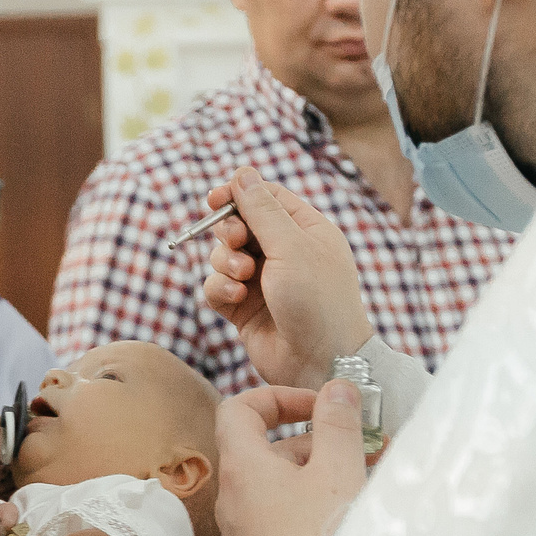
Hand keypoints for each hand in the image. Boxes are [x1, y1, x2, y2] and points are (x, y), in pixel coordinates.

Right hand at [200, 169, 373, 388]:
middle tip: (235, 242)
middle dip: (229, 231)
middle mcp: (285, 253)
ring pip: (224, 255)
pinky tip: (235, 298)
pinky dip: (220, 288)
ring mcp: (263, 282)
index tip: (214, 199)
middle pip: (239, 224)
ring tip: (243, 278)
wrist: (321, 363)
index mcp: (306, 231)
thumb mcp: (292, 247)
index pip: (267, 198)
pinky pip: (218, 286)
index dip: (239, 194)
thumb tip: (242, 173)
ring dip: (225, 262)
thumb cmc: (318, 302)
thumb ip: (262, 210)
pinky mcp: (244, 309)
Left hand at [216, 382, 366, 535]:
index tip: (320, 405)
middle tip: (365, 444)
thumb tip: (336, 388)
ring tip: (370, 476)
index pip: (239, 409)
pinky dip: (314, 500)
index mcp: (241, 468)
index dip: (278, 397)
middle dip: (317, 440)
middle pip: (267, 448)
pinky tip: (352, 510)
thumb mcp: (338, 471)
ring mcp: (245, 530)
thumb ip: (337, 423)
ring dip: (322, 471)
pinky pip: (284, 513)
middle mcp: (234, 497)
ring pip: (281, 483)